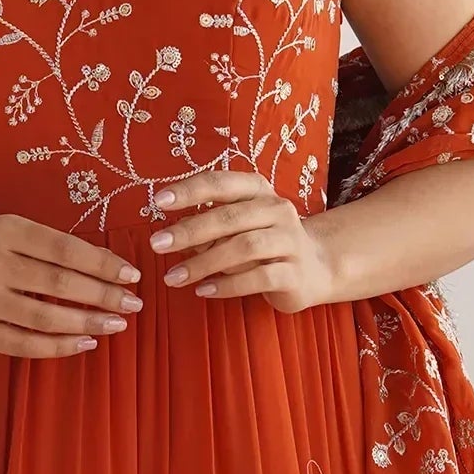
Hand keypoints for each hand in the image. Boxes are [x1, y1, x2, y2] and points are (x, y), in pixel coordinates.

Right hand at [0, 213, 143, 359]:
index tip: (131, 275)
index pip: (64, 249)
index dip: (102, 264)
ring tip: (115, 325)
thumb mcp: (6, 230)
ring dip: (87, 323)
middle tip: (133, 305)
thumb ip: (47, 244)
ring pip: (44, 317)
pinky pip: (24, 344)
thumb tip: (107, 267)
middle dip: (103, 296)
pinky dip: (59, 346)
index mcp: (3, 230)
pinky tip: (85, 343)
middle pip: (59, 284)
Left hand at [142, 167, 342, 311]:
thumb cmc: (265, 244)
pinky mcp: (295, 273)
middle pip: (229, 217)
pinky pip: (258, 278)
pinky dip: (227, 285)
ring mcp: (290, 241)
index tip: (159, 201)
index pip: (221, 183)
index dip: (190, 190)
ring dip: (203, 262)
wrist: (316, 268)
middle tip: (157, 245)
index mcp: (259, 191)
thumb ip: (209, 228)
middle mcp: (277, 210)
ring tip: (174, 277)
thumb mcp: (237, 229)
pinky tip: (203, 290)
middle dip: (189, 230)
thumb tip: (174, 232)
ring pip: (243, 247)